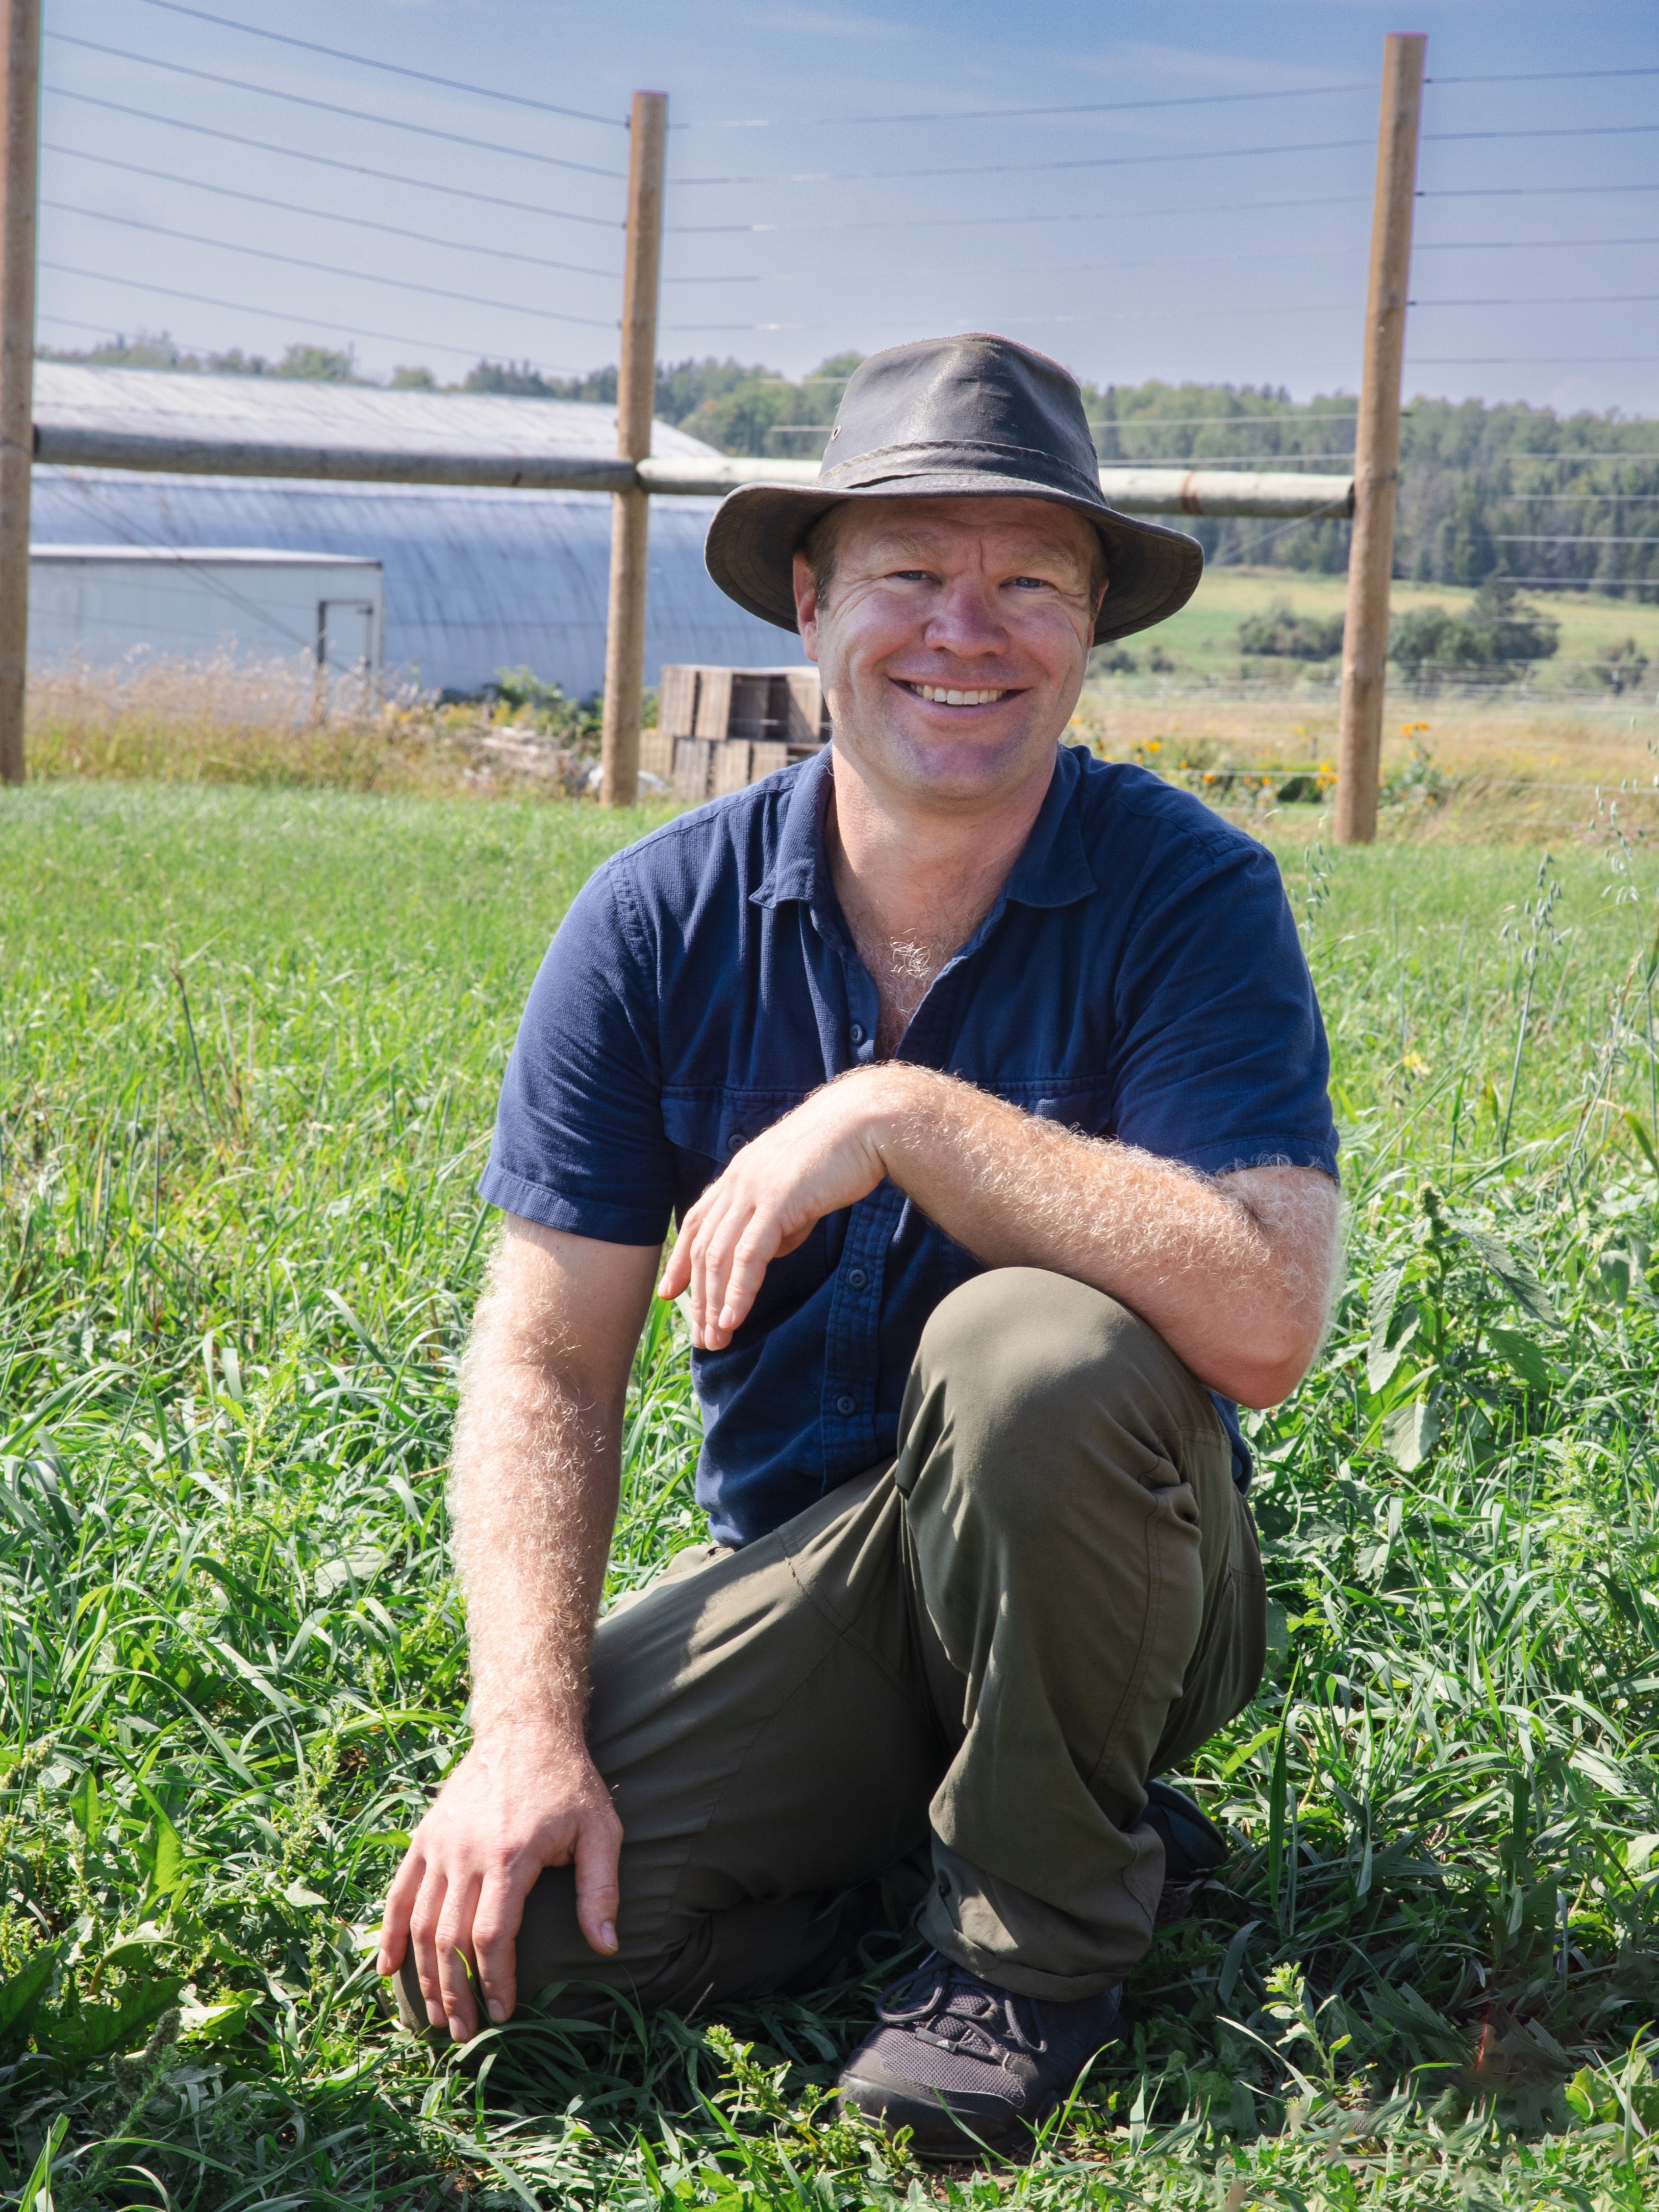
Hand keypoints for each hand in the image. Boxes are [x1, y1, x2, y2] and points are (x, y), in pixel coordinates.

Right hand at [376, 1723, 621, 2041]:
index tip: (505, 2014)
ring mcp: (439, 1844)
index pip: (492, 1937)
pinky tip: (387, 1968)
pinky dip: (390, 1932)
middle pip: (450, 1939)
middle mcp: (466, 1852)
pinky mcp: (425, 1836)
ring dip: (424, 1975)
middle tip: (463, 2032)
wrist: (526, 1726)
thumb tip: (608, 1948)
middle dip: (455, 1993)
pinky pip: (399, 1891)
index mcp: (510, 1856)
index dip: (496, 1982)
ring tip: (434, 2016)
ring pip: (421, 1922)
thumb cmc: (569, 1783)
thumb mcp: (601, 1830)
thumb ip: (601, 1891)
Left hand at [659, 1071, 901, 1349]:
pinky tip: (733, 1319)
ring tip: (716, 1340)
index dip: (681, 1261)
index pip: (698, 1223)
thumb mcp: (798, 1189)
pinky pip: (748, 1256)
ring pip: (719, 1257)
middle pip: (703, 1248)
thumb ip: (779, 1220)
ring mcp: (754, 1191)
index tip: (672, 1293)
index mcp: (739, 1175)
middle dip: (698, 1298)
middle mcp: (737, 1182)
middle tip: (701, 1337)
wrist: (865, 1121)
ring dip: (714, 1303)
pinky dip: (737, 1292)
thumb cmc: (841, 1152)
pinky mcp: (777, 1202)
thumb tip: (770, 1252)